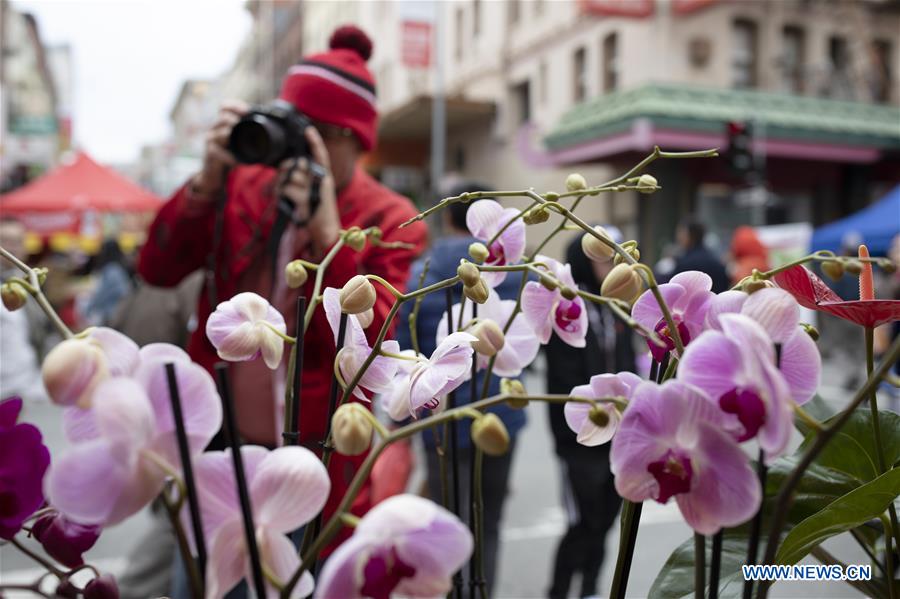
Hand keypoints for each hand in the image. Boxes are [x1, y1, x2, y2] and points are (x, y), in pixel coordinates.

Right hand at [193, 100, 248, 196]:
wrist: (214, 175)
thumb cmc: (229, 158)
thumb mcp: (239, 145)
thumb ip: (249, 137)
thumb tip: (274, 134)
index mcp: (222, 124)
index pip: (224, 107)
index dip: (235, 106)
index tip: (247, 111)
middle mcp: (214, 129)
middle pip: (223, 117)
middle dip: (236, 120)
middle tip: (248, 128)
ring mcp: (211, 141)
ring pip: (223, 133)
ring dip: (235, 138)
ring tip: (245, 146)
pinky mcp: (210, 154)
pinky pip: (221, 153)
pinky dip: (232, 158)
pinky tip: (239, 162)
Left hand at [277, 127, 339, 253]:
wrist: (326, 231)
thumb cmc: (317, 211)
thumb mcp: (314, 192)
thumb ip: (303, 179)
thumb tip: (287, 169)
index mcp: (325, 177)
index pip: (321, 155)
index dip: (314, 142)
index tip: (308, 130)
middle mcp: (322, 181)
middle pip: (297, 164)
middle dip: (285, 169)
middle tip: (281, 180)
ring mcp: (314, 190)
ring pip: (290, 177)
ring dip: (281, 184)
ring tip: (282, 194)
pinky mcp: (306, 201)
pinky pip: (287, 190)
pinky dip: (281, 195)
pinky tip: (285, 202)